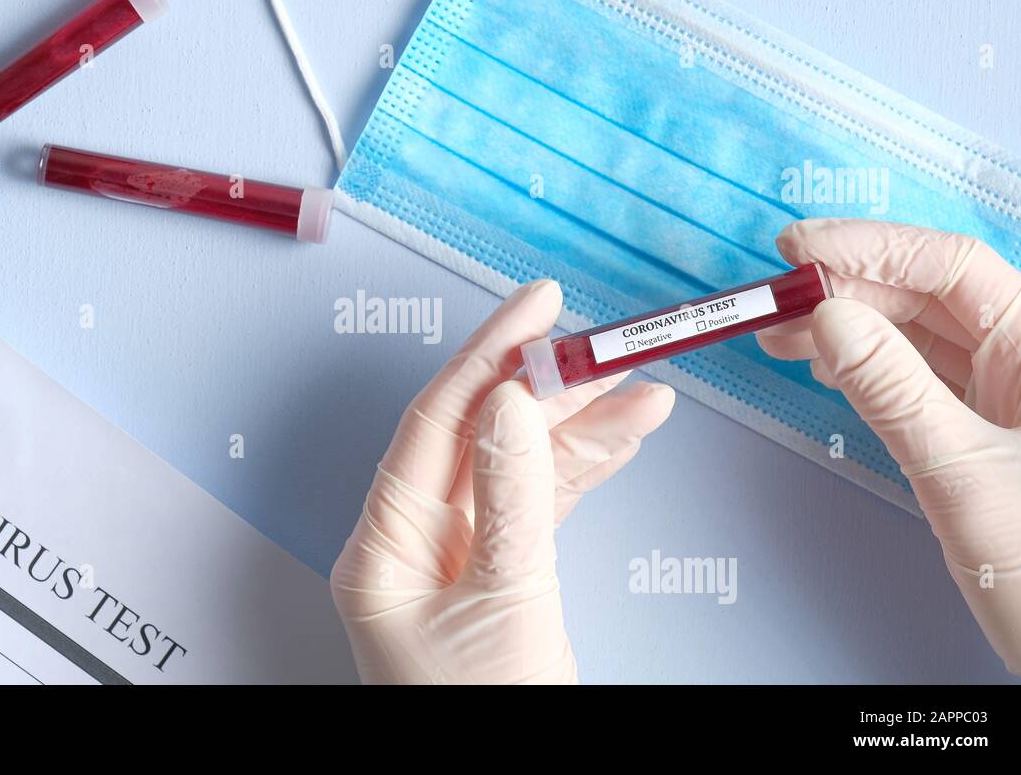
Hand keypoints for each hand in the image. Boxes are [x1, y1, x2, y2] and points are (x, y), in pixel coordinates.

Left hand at [331, 280, 674, 683]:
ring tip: (639, 389)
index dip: (488, 353)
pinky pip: (538, 506)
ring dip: (579, 428)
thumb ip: (511, 498)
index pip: (432, 423)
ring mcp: (455, 560)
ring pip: (517, 467)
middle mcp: (410, 545)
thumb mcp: (504, 604)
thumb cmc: (485, 716)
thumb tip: (512, 402)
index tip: (537, 305)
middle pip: (477, 435)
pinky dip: (583, 472)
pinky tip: (624, 437)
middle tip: (603, 346)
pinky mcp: (499, 576)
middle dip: (544, 387)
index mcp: (381, 549)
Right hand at [757, 218, 1020, 680]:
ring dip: (846, 327)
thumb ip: (891, 389)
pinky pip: (914, 377)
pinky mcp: (980, 429)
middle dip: (846, 288)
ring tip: (778, 335)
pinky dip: (862, 366)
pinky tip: (822, 363)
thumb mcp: (961, 472)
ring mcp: (1004, 393)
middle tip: (772, 300)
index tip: (798, 249)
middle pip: (926, 294)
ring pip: (915, 334)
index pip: (950, 266)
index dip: (870, 246)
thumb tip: (826, 318)